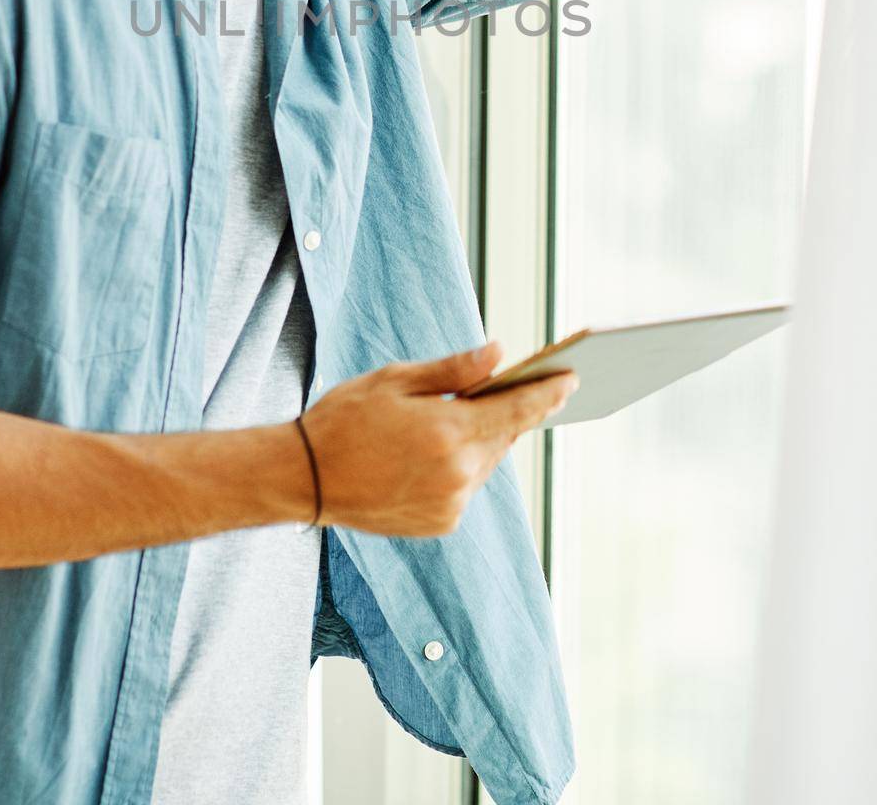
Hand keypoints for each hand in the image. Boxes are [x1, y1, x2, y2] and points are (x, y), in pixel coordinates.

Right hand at [297, 341, 576, 535]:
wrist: (305, 478)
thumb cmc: (345, 418)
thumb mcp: (396, 380)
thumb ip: (453, 370)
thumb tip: (500, 353)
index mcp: (449, 432)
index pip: (517, 409)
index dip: (548, 393)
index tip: (572, 379)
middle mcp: (458, 474)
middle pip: (504, 436)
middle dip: (509, 412)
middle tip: (514, 387)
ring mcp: (450, 504)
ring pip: (485, 462)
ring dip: (481, 439)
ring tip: (459, 417)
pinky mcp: (441, 523)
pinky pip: (466, 487)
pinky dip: (460, 466)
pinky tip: (432, 451)